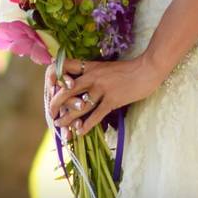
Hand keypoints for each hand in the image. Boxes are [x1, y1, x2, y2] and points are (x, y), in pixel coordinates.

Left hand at [47, 54, 164, 136]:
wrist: (147, 69)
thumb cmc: (127, 69)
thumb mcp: (105, 67)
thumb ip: (92, 73)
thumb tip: (79, 84)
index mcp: (91, 66)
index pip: (66, 68)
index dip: (55, 78)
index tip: (50, 88)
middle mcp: (93, 76)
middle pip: (67, 90)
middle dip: (56, 103)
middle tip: (51, 113)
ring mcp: (102, 89)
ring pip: (79, 106)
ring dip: (68, 118)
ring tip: (61, 126)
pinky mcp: (112, 100)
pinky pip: (96, 115)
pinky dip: (87, 125)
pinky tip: (80, 131)